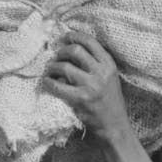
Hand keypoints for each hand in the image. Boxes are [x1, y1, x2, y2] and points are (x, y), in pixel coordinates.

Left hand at [44, 32, 131, 146]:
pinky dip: (48, 82)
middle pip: (75, 50)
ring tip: (50, 70)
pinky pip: (57, 86)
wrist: (114, 125)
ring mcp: (91, 86)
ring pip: (64, 66)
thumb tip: (72, 49)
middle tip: (56, 57)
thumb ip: (96, 63)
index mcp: (109, 64)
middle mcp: (101, 72)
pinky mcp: (80, 99)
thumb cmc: (109, 101)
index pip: (90, 41)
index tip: (64, 38)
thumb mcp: (109, 77)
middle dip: (61, 51)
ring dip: (53, 67)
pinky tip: (47, 82)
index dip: (73, 36)